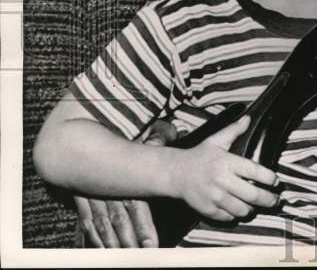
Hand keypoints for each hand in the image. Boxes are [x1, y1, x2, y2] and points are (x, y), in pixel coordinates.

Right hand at [74, 119, 177, 247]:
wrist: (74, 133)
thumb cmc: (112, 132)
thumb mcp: (138, 130)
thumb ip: (157, 134)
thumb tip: (172, 130)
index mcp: (125, 176)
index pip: (136, 206)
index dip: (144, 227)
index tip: (151, 245)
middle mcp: (107, 188)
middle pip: (119, 220)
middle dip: (129, 240)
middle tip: (139, 256)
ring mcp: (92, 193)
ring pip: (103, 223)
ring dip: (111, 242)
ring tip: (121, 255)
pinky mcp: (80, 194)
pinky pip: (86, 218)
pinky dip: (92, 235)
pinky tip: (97, 246)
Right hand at [169, 115, 280, 221]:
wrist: (175, 173)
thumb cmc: (199, 156)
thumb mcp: (216, 140)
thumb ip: (234, 130)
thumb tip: (248, 119)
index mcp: (227, 163)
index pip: (255, 172)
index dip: (270, 178)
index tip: (276, 182)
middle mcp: (222, 181)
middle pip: (252, 195)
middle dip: (268, 199)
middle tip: (275, 200)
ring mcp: (214, 197)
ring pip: (242, 210)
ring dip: (252, 209)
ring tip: (256, 205)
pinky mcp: (208, 210)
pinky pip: (229, 217)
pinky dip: (236, 215)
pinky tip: (238, 209)